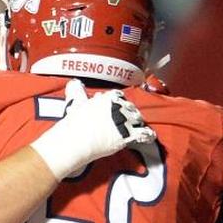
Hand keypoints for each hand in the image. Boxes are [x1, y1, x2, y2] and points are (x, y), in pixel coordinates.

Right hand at [30, 79, 155, 178]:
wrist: (77, 139)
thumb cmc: (75, 122)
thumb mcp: (75, 102)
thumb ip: (77, 91)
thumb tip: (74, 83)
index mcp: (107, 97)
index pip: (118, 96)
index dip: (117, 101)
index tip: (115, 106)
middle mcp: (118, 106)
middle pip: (129, 107)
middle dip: (128, 112)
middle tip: (124, 118)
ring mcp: (125, 120)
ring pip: (137, 119)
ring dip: (137, 122)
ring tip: (136, 126)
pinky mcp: (128, 134)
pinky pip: (143, 133)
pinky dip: (147, 135)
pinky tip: (148, 136)